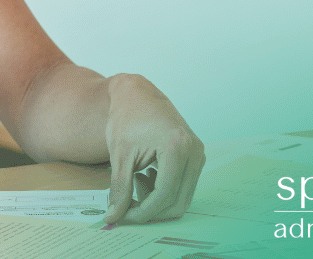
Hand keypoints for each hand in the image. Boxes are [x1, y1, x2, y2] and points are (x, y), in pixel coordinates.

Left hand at [101, 73, 204, 225]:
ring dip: (156, 201)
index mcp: (176, 147)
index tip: (122, 217)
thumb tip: (114, 217)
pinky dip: (164, 190)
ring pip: (182, 197)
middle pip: (176, 202)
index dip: (142, 212)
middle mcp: (194, 151)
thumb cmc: (127, 118)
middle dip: (150, 211)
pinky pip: (183, 186)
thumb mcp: (120, 155)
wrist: (136, 94)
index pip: (163, 195)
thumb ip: (120, 188)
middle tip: (126, 206)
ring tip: (134, 182)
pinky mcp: (195, 156)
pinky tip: (145, 176)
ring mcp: (198, 153)